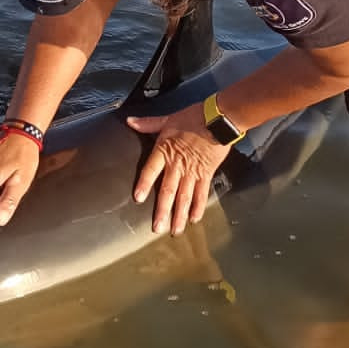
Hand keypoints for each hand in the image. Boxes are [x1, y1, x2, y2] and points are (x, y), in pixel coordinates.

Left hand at [125, 103, 231, 234]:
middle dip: (162, 211)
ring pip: (184, 197)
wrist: (218, 119)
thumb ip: (148, 124)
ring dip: (179, 215)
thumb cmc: (194, 117)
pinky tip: (194, 218)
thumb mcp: (168, 119)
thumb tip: (130, 121)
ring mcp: (192, 171)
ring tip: (175, 230)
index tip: (138, 198)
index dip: (144, 184)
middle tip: (157, 228)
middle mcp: (177, 165)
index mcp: (165, 151)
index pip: (151, 170)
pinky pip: (201, 194)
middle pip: (168, 191)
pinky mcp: (206, 174)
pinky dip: (198, 207)